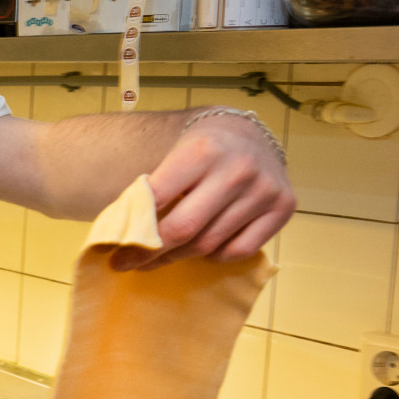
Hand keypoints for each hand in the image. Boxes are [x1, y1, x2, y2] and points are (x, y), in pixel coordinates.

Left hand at [113, 113, 295, 271]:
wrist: (248, 134)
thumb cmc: (201, 148)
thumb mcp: (173, 155)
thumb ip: (153, 190)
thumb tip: (122, 235)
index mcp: (202, 150)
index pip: (158, 198)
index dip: (133, 230)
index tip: (115, 251)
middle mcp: (237, 170)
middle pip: (184, 228)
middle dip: (151, 252)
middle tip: (129, 263)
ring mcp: (264, 190)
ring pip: (210, 244)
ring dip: (178, 257)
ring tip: (159, 258)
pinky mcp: (284, 208)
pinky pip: (240, 250)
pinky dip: (216, 256)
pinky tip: (204, 250)